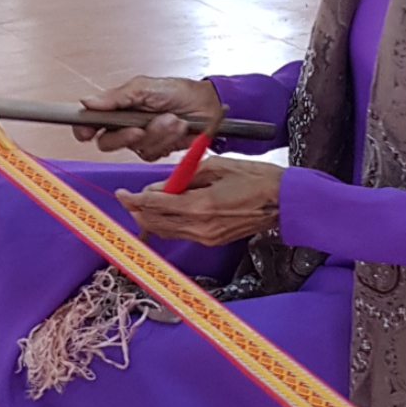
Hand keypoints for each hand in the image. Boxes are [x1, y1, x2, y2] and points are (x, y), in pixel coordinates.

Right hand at [74, 75, 222, 158]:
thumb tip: (87, 101)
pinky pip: (153, 153)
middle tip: (139, 129)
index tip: (86, 132)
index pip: (90, 122)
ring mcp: (141, 139)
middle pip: (107, 142)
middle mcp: (125, 125)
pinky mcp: (157, 150)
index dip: (83, 129)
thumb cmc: (178, 91)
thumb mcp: (145, 87)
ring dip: (157, 133)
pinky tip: (177, 128)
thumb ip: (116, 97)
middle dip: (125, 136)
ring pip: (135, 148)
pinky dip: (167, 140)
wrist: (207, 104)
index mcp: (117, 107)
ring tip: (172, 118)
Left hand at [116, 156, 282, 244]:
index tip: (122, 193)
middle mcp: (200, 226)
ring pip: (167, 231)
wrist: (283, 201)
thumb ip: (185, 177)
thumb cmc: (256, 178)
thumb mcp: (217, 167)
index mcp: (200, 205)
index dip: (134, 200)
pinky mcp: (213, 240)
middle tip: (126, 198)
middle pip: (156, 222)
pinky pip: (181, 233)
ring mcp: (207, 236)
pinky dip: (168, 223)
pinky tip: (165, 212)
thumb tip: (161, 185)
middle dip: (137, 210)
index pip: (155, 205)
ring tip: (140, 205)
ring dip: (150, 219)